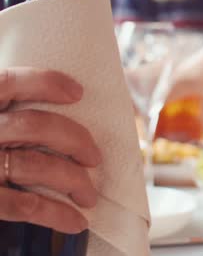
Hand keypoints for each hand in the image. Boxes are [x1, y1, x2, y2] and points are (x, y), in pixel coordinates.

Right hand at [0, 67, 100, 233]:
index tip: (78, 93)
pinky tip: (76, 221)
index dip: (44, 83)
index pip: (8, 83)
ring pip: (36, 165)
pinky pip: (23, 205)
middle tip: (94, 158)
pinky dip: (54, 213)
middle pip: (35, 126)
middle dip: (75, 140)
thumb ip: (8, 113)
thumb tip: (69, 102)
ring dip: (74, 181)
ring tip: (89, 196)